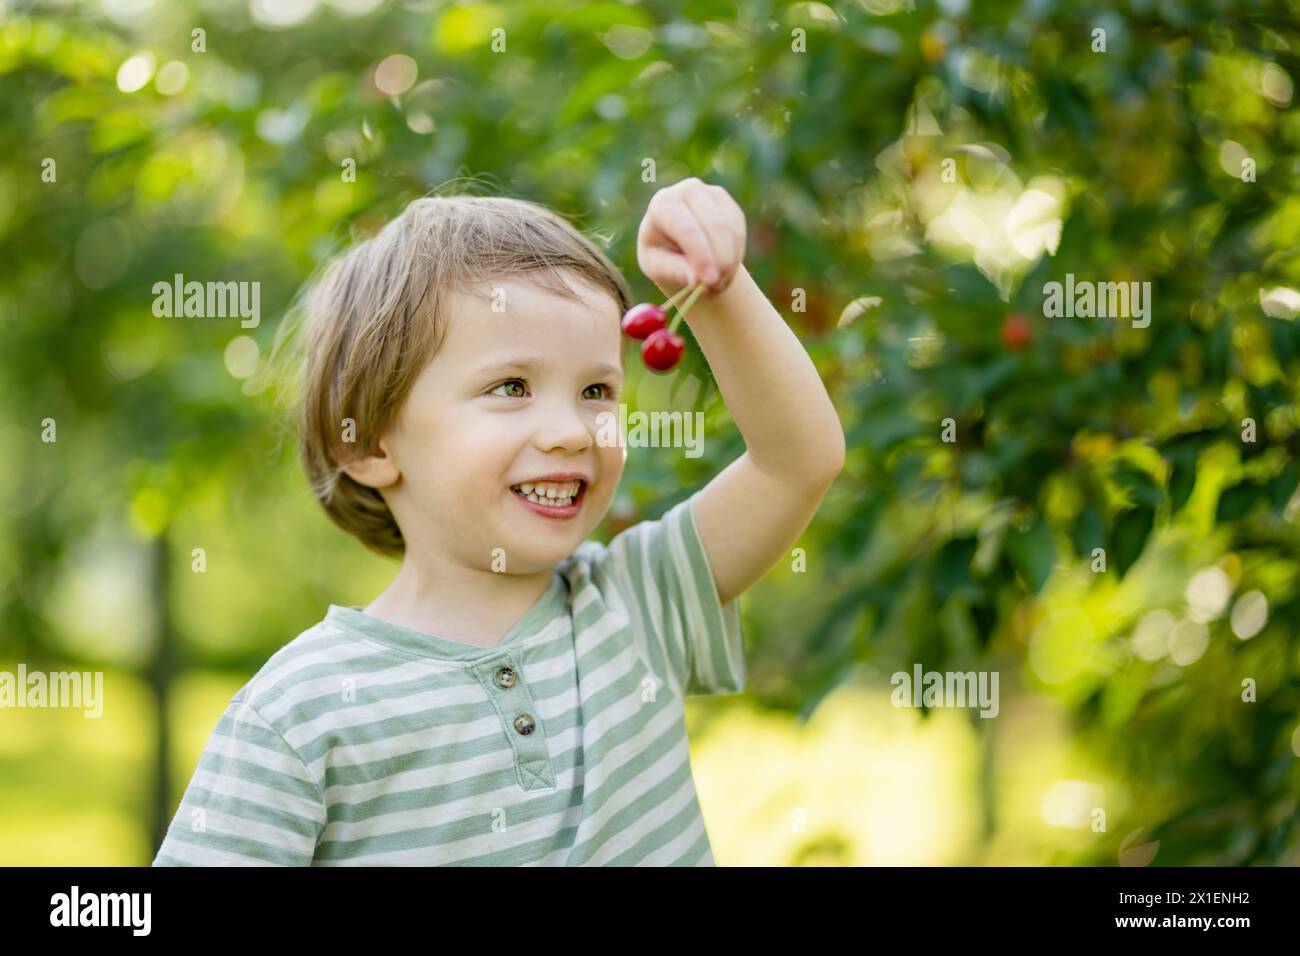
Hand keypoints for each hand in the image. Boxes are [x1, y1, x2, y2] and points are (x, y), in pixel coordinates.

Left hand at [636, 177, 746, 296]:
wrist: (677, 247)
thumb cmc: (662, 256)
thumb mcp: (658, 268)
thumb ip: (676, 272)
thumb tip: (697, 280)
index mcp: (663, 204)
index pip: (687, 228)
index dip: (701, 255)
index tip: (708, 281)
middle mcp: (688, 191)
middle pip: (714, 225)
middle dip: (720, 260)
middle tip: (717, 287)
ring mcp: (712, 194)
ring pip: (731, 230)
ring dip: (729, 262)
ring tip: (716, 284)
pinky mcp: (730, 205)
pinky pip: (739, 233)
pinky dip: (735, 256)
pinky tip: (723, 270)